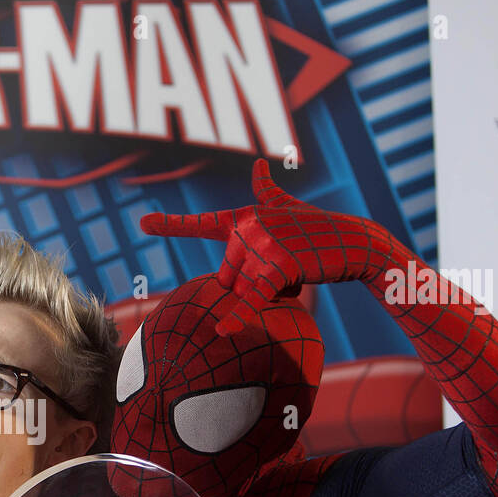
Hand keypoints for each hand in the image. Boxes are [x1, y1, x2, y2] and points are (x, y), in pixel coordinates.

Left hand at [140, 159, 396, 304]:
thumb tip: (258, 164)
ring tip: (296, 272)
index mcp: (243, 217)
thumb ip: (268, 192)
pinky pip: (252, 299)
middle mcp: (247, 227)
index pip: (202, 225)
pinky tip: (220, 332)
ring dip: (268, 294)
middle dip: (251, 286)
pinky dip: (238, 318)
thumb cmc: (317, 230)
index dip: (171, 225)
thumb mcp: (289, 208)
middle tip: (284, 267)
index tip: (143, 223)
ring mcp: (262, 246)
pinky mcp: (279, 267)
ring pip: (243, 292)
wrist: (354, 243)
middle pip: (228, 278)